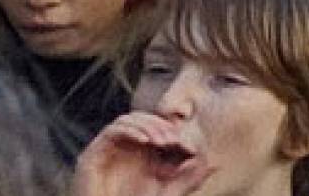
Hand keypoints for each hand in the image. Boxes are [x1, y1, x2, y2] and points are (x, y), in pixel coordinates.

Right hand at [74, 113, 213, 195]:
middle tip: (174, 141)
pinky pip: (112, 130)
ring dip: (147, 125)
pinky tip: (144, 141)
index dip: (172, 131)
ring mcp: (106, 149)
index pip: (155, 127)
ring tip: (161, 141)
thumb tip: (216, 164)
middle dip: (161, 126)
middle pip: (143, 119)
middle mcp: (122, 147)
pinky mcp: (92, 154)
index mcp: (138, 152)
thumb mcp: (169, 192)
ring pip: (127, 119)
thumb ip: (191, 178)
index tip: (186, 145)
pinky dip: (130, 130)